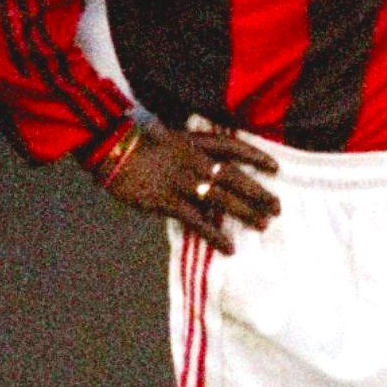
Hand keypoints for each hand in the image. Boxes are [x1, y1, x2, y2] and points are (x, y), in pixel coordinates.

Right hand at [97, 122, 279, 253]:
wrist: (109, 150)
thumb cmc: (136, 145)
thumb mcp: (169, 139)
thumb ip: (191, 151)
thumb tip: (211, 170)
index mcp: (194, 142)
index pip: (233, 147)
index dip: (256, 157)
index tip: (275, 167)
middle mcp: (193, 160)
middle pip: (234, 177)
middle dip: (258, 192)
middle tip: (277, 207)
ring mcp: (182, 181)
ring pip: (222, 199)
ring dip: (245, 212)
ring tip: (263, 224)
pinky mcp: (167, 201)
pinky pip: (197, 222)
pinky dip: (215, 236)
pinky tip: (229, 247)